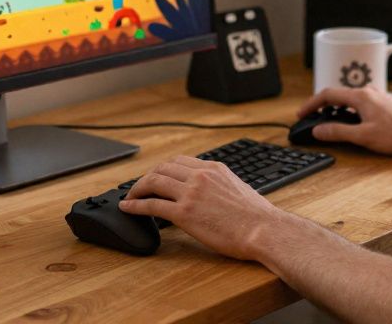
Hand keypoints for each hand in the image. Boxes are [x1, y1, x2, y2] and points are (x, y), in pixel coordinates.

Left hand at [119, 155, 291, 259]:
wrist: (264, 230)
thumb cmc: (257, 217)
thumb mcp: (238, 188)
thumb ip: (219, 185)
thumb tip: (210, 192)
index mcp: (214, 168)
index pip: (179, 161)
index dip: (163, 169)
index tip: (156, 177)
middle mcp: (200, 176)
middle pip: (163, 168)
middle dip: (147, 177)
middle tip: (139, 187)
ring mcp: (191, 193)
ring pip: (153, 182)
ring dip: (137, 188)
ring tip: (129, 196)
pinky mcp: (184, 213)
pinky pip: (152, 205)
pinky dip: (135, 205)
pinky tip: (127, 208)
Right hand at [297, 87, 391, 154]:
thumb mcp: (363, 136)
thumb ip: (338, 132)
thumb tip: (318, 130)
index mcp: (360, 97)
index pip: (327, 94)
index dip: (311, 104)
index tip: (302, 114)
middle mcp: (367, 92)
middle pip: (337, 95)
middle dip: (321, 107)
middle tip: (310, 119)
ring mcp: (376, 97)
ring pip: (348, 100)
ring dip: (335, 109)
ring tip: (327, 123)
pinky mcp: (383, 105)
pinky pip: (358, 104)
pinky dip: (347, 111)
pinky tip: (350, 123)